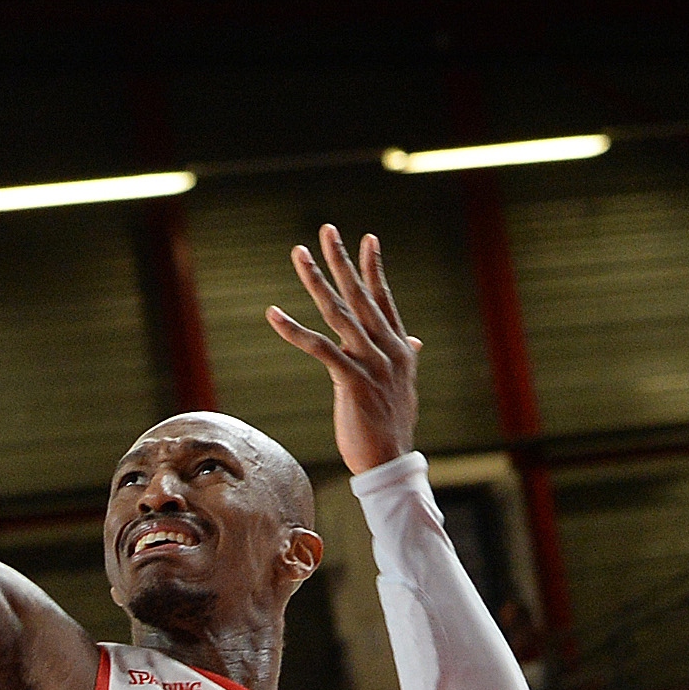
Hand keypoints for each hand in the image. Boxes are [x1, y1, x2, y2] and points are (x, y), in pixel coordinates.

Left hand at [267, 224, 420, 473]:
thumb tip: (415, 340)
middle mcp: (387, 348)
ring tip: (297, 254)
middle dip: (341, 260)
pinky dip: (294, 329)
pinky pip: (319, 348)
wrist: (390, 460)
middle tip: (325, 229)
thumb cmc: (390, 423)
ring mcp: (371, 363)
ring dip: (315, 281)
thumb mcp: (402, 384)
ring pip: (338, 313)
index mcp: (398, 346)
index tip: (367, 238)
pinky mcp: (351, 381)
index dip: (374, 268)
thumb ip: (406, 356)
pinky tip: (273, 313)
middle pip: (360, 295)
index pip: (383, 298)